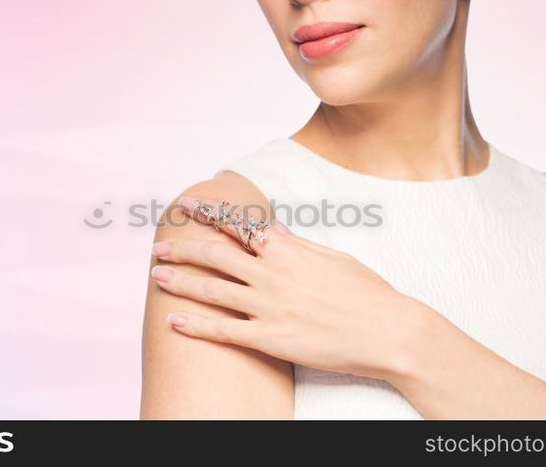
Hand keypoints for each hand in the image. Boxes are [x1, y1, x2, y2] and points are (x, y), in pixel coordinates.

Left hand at [149, 196, 435, 381]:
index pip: (240, 226)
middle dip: (184, 249)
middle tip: (159, 247)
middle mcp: (274, 274)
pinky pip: (224, 331)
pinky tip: (174, 322)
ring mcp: (270, 307)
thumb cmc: (367, 293)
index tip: (187, 207)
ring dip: (181, 282)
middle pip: (216, 255)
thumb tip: (274, 228)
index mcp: (289, 250)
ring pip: (213, 290)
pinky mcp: (271, 338)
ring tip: (157, 277)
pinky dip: (196, 327)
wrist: (389, 331)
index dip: (209, 215)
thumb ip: (297, 243)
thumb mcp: (332, 258)